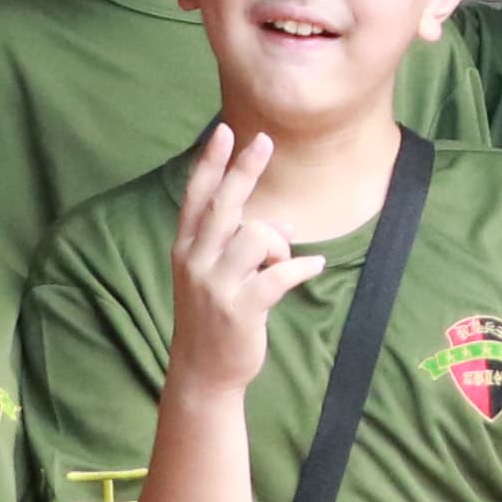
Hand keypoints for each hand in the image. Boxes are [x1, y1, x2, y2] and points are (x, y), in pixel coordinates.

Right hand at [162, 124, 321, 399]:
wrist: (203, 372)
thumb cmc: (215, 317)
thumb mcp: (219, 276)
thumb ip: (242, 245)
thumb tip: (283, 221)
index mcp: (187, 249)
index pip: (197, 197)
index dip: (211, 163)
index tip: (224, 130)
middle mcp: (196, 261)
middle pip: (224, 205)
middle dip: (244, 169)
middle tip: (265, 139)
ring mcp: (216, 285)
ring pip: (255, 236)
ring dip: (280, 243)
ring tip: (285, 261)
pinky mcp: (240, 308)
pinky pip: (279, 274)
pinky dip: (301, 267)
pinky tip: (313, 267)